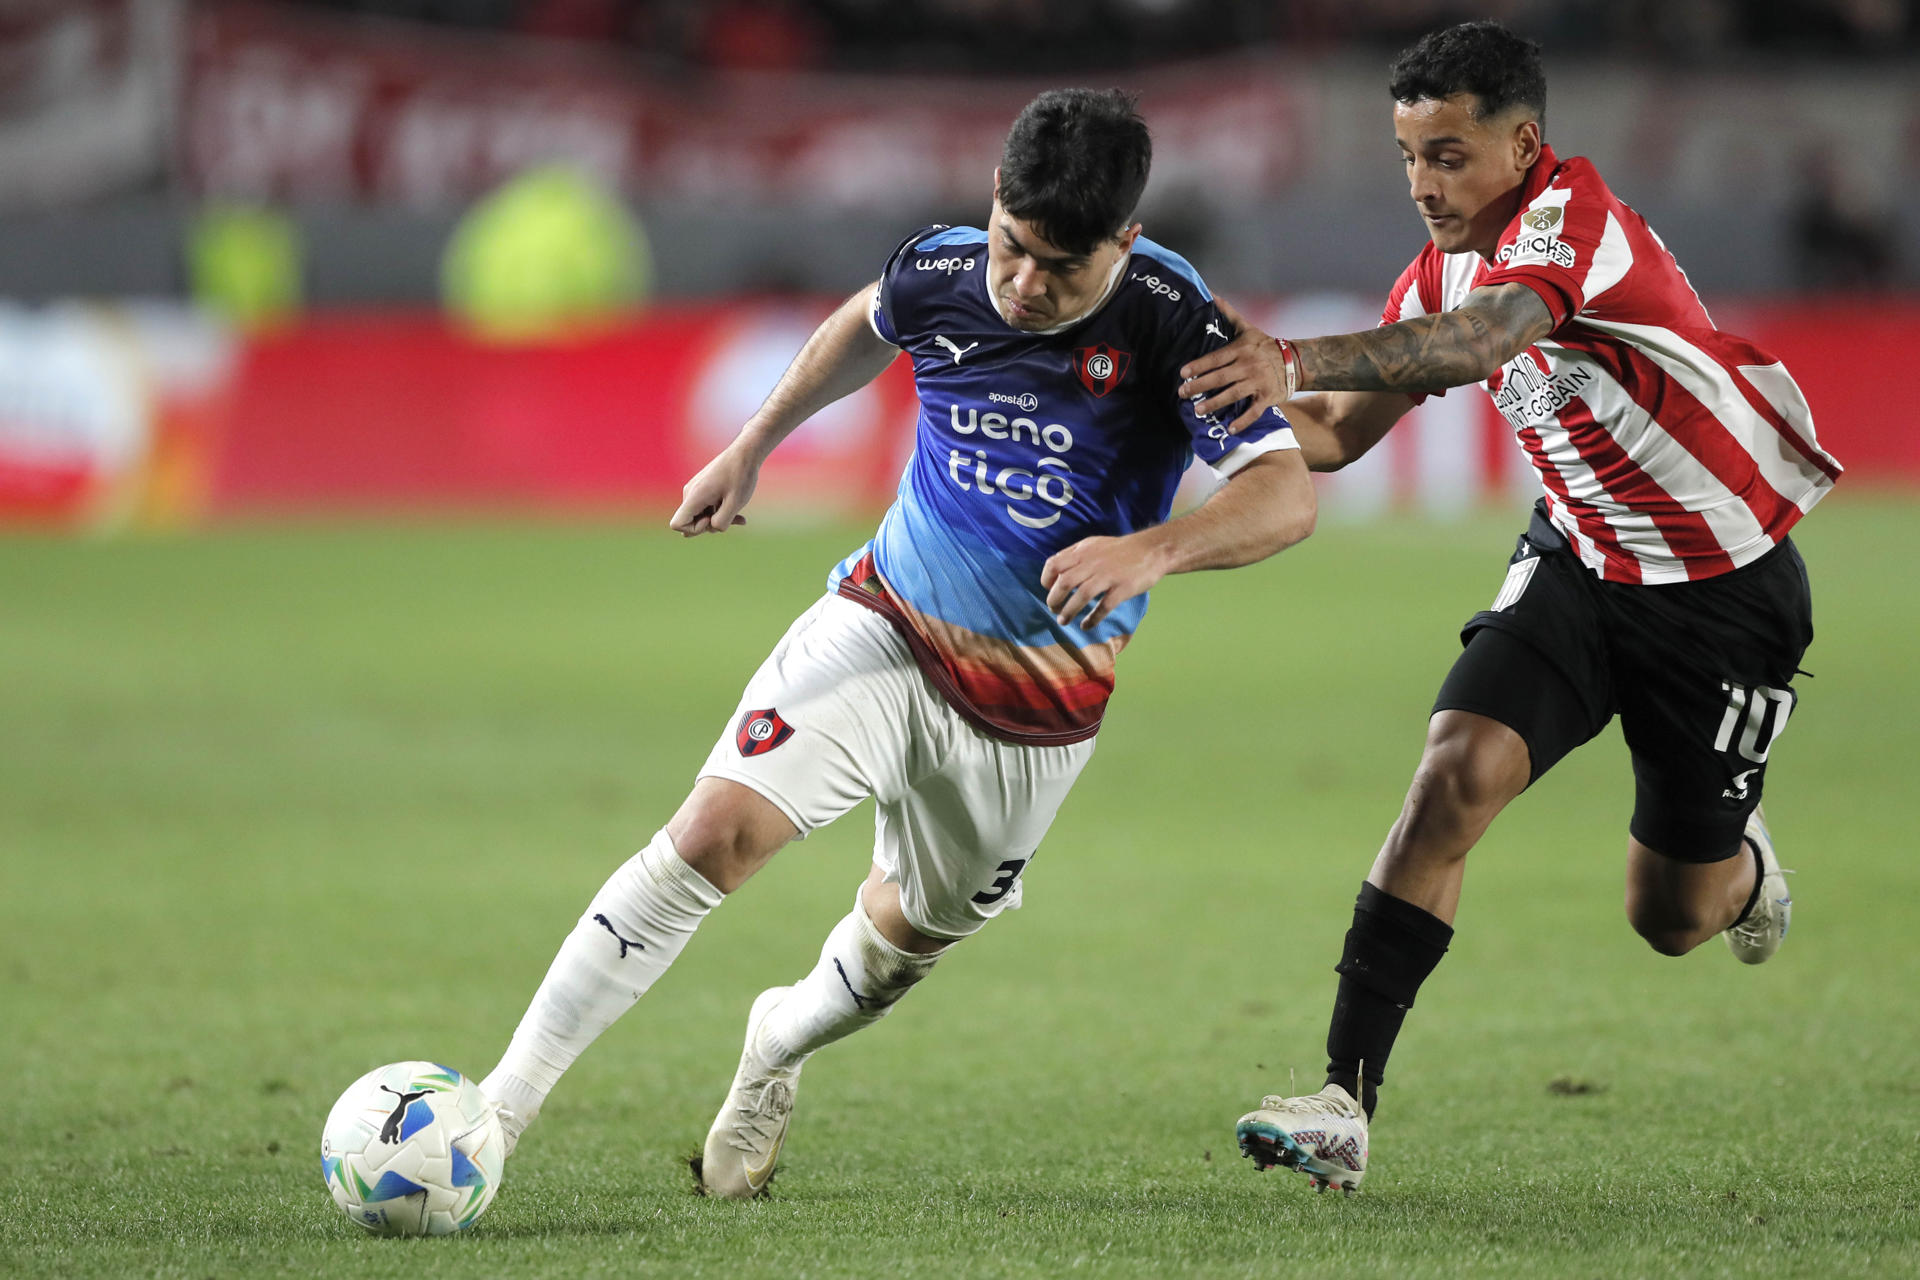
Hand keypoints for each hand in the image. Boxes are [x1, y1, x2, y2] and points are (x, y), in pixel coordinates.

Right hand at [670, 443, 759, 535]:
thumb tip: (712, 527)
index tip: (711, 520)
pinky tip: (737, 513)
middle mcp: (690, 493)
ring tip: (740, 516)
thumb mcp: (735, 503)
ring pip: (701, 515)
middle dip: (711, 525)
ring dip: (719, 519)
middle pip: (691, 522)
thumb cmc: (741, 476)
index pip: (677, 524)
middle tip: (733, 518)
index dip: (694, 530)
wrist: (745, 453)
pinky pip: (706, 508)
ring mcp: (695, 490)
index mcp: (694, 496)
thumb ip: (721, 521)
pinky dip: (719, 512)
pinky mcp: (703, 489)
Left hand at [1040, 534, 1169, 628]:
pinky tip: (1086, 625)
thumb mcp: (1094, 545)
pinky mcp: (1122, 589)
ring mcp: (1108, 576)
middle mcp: (1093, 562)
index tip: (1048, 590)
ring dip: (1069, 612)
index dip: (1046, 580)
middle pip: (1064, 582)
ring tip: (1064, 621)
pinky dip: (1092, 619)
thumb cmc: (1121, 550)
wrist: (1152, 550)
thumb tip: (1057, 572)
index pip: (1054, 564)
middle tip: (1054, 610)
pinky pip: (1103, 607)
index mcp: (1083, 551)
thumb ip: (1076, 556)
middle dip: (1054, 600)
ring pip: (1081, 596)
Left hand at [1178, 297, 1289, 433]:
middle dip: (1199, 386)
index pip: (1215, 359)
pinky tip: (1230, 429)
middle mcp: (1247, 366)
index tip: (1183, 373)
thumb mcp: (1248, 328)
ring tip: (1198, 411)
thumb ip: (1229, 315)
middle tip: (1182, 393)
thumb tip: (1212, 295)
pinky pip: (1253, 411)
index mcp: (1241, 350)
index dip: (1199, 366)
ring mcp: (1257, 383)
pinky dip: (1243, 421)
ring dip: (1215, 404)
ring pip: (1233, 395)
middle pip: (1220, 378)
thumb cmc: (1266, 345)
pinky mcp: (1267, 397)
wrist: (1296, 361)